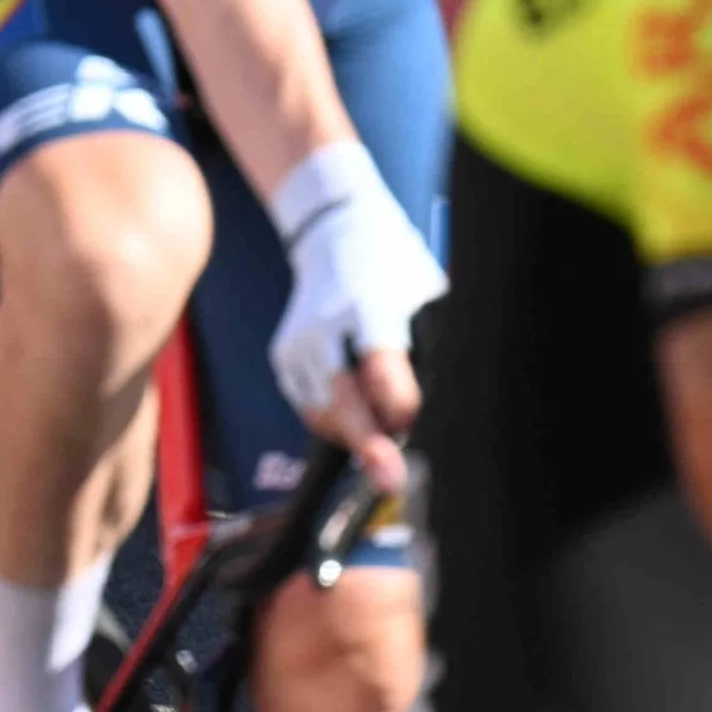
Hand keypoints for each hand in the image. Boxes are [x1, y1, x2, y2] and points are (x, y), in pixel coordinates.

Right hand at [266, 143, 445, 492]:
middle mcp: (327, 326)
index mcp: (371, 306)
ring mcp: (299, 343)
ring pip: (323, 411)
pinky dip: (334, 421)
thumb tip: (426, 410)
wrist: (332, 231)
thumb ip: (427, 351)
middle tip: (390, 480)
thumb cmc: (394, 266)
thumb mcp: (427, 295)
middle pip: (342, 395)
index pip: (380, 364)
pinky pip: (309, 406)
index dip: (397, 401)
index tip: (409, 421)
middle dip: (367, 443)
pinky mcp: (284, 357)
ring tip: (385, 441)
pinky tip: (359, 416)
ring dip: (354, 435)